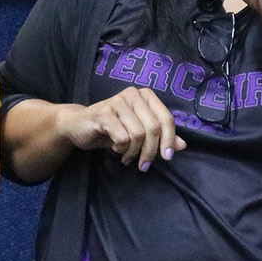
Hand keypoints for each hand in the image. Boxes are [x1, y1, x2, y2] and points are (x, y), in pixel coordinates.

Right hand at [51, 87, 185, 170]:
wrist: (79, 126)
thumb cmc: (111, 128)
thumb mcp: (139, 133)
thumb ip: (161, 136)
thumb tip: (182, 145)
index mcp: (145, 96)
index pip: (166, 118)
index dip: (169, 140)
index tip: (167, 157)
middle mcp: (133, 94)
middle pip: (154, 128)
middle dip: (151, 152)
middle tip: (144, 166)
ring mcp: (118, 102)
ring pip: (138, 135)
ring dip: (134, 152)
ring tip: (126, 157)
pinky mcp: (104, 113)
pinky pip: (122, 138)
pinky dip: (121, 149)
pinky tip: (115, 149)